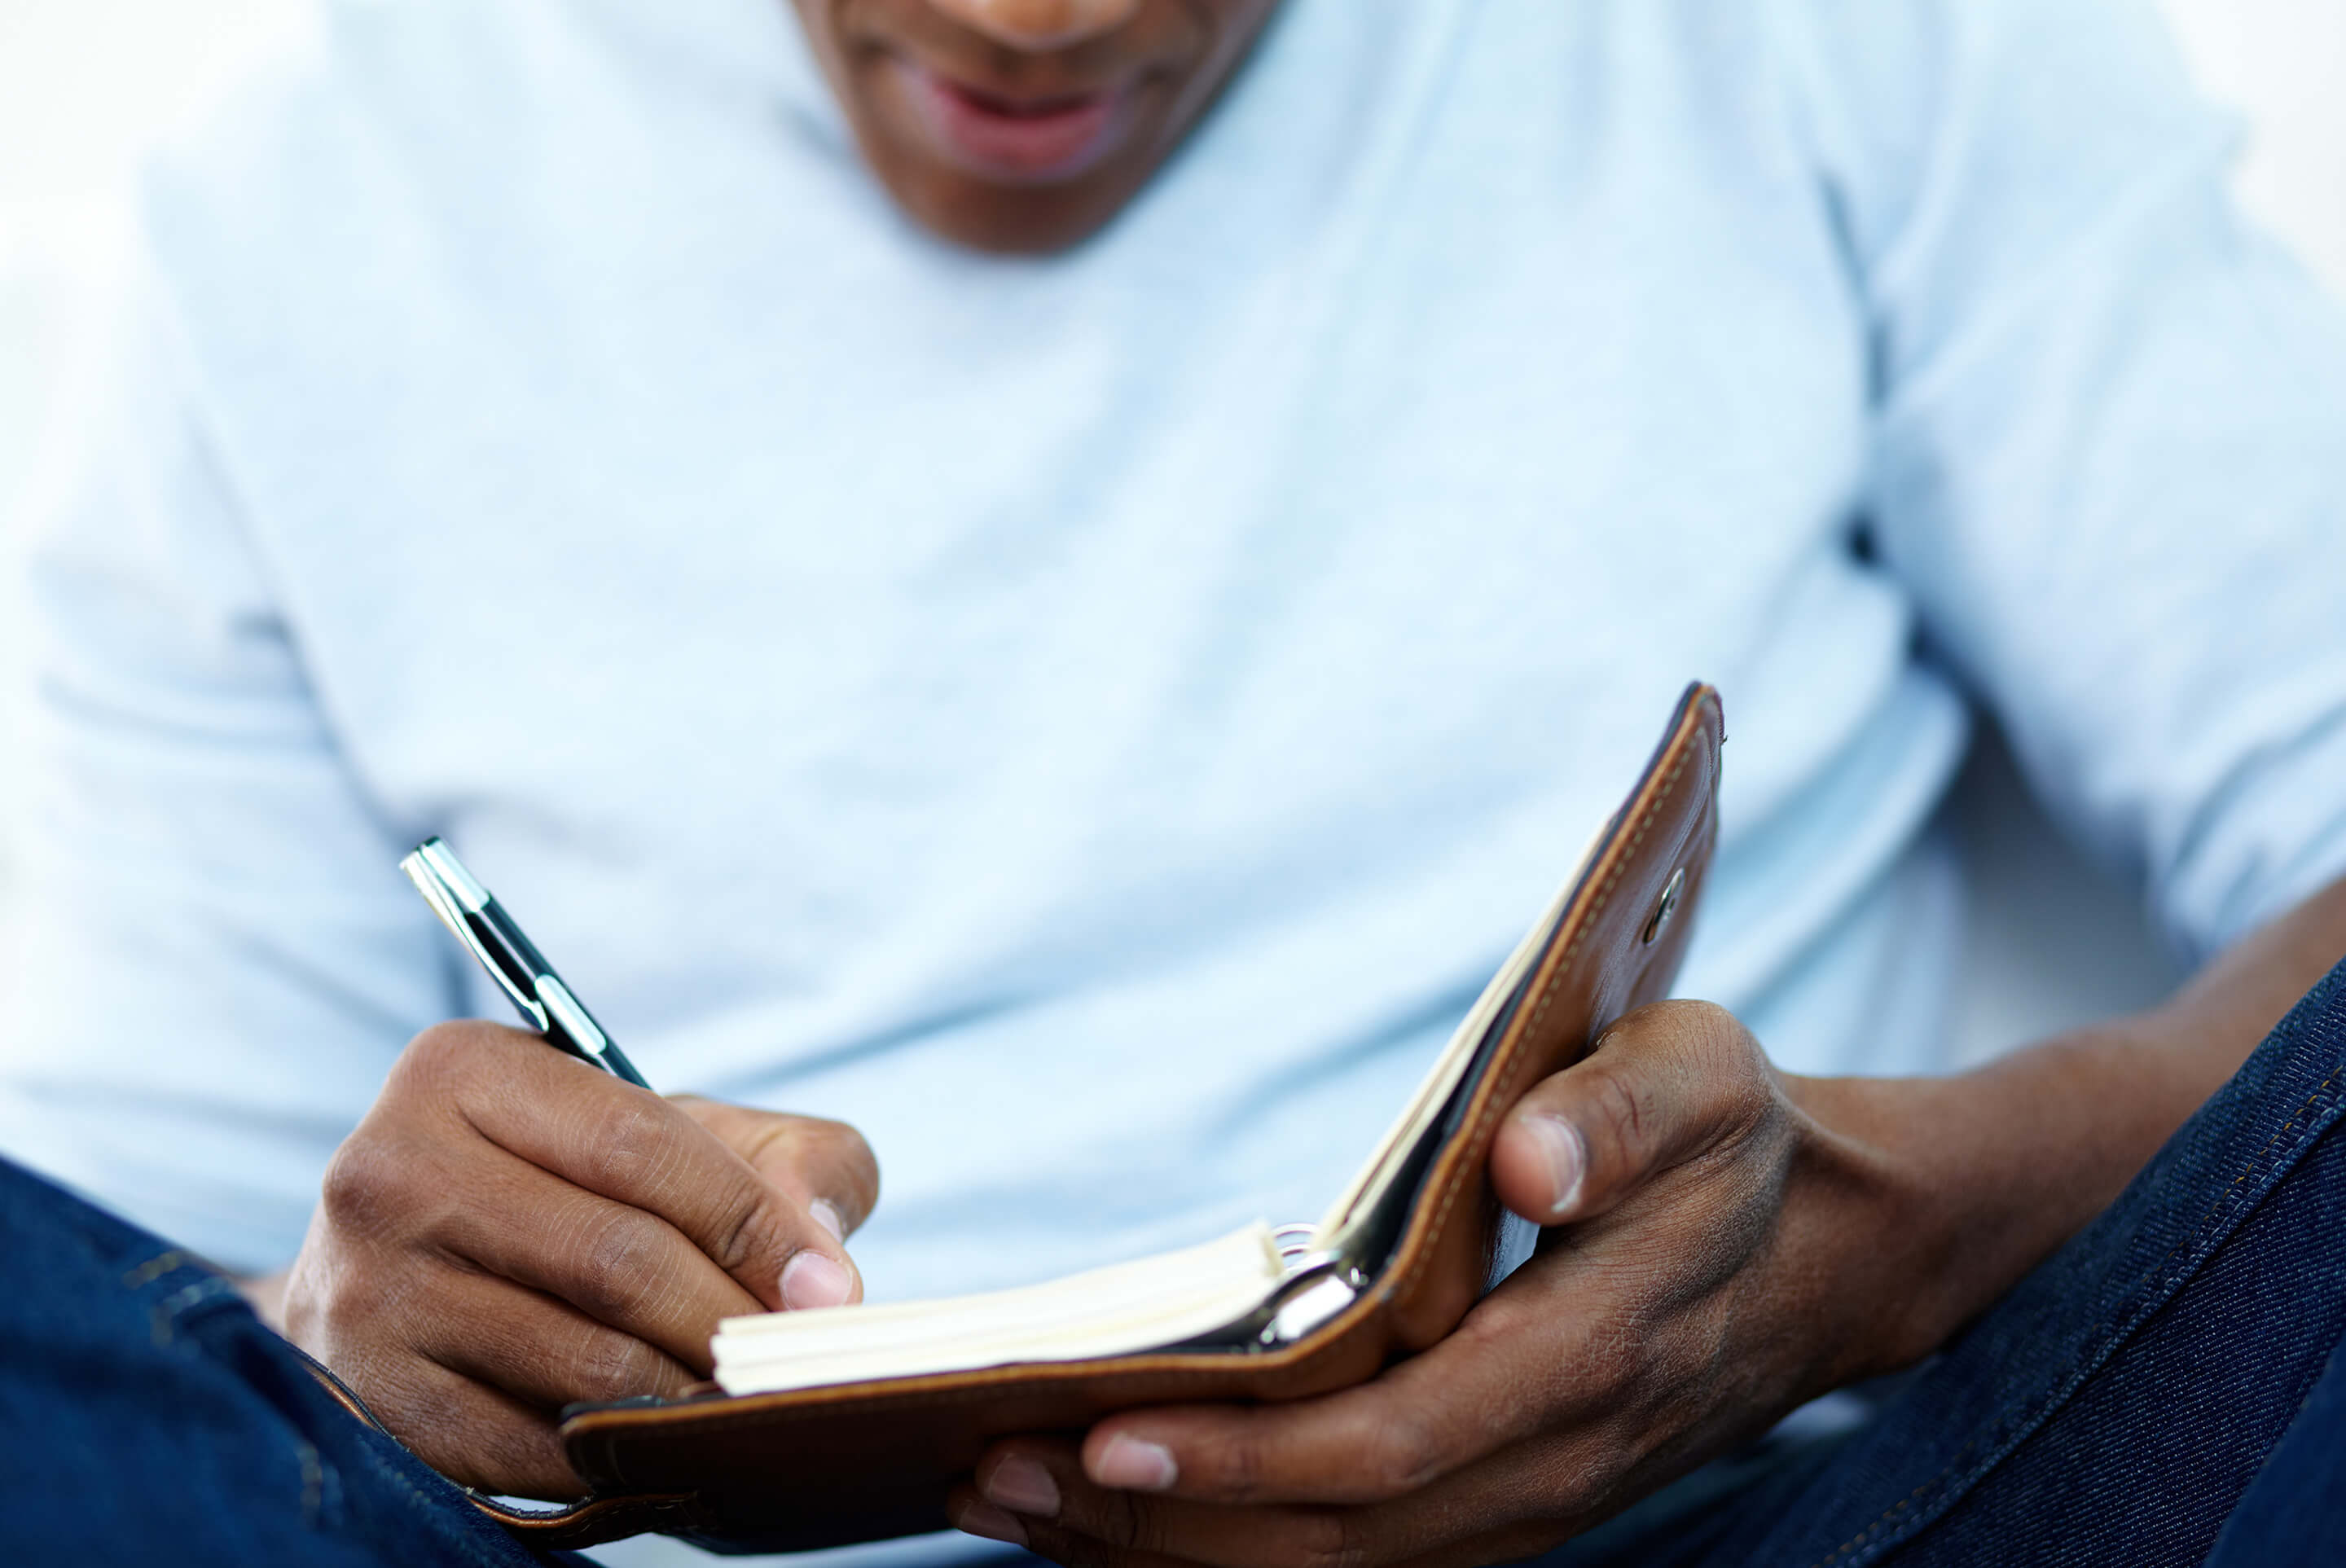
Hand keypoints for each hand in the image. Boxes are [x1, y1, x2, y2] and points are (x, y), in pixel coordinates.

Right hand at [283, 1021, 878, 1497]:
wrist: (407, 1268)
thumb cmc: (576, 1184)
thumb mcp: (673, 1128)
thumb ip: (784, 1161)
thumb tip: (823, 1270)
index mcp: (464, 1070)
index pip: (643, 1144)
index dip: (752, 1222)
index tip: (826, 1286)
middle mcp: (391, 1169)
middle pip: (615, 1259)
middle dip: (729, 1317)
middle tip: (791, 1355)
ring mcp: (367, 1289)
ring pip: (580, 1363)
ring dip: (686, 1394)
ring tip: (740, 1399)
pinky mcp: (371, 1398)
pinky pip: (528, 1449)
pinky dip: (616, 1457)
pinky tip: (662, 1443)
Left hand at [950, 1001, 1923, 1567]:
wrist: (1824, 1255)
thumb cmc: (1738, 1142)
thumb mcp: (1708, 1075)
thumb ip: (1623, 1113)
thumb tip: (1524, 1160)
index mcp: (1589, 1353)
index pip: (1395, 1441)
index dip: (1249, 1455)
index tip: (1106, 1428)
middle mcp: (1551, 1459)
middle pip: (1335, 1536)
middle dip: (1156, 1518)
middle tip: (990, 1473)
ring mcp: (1525, 1499)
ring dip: (1163, 1549)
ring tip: (1005, 1500)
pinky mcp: (1499, 1501)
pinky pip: (1351, 1557)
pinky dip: (1222, 1547)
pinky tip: (1112, 1513)